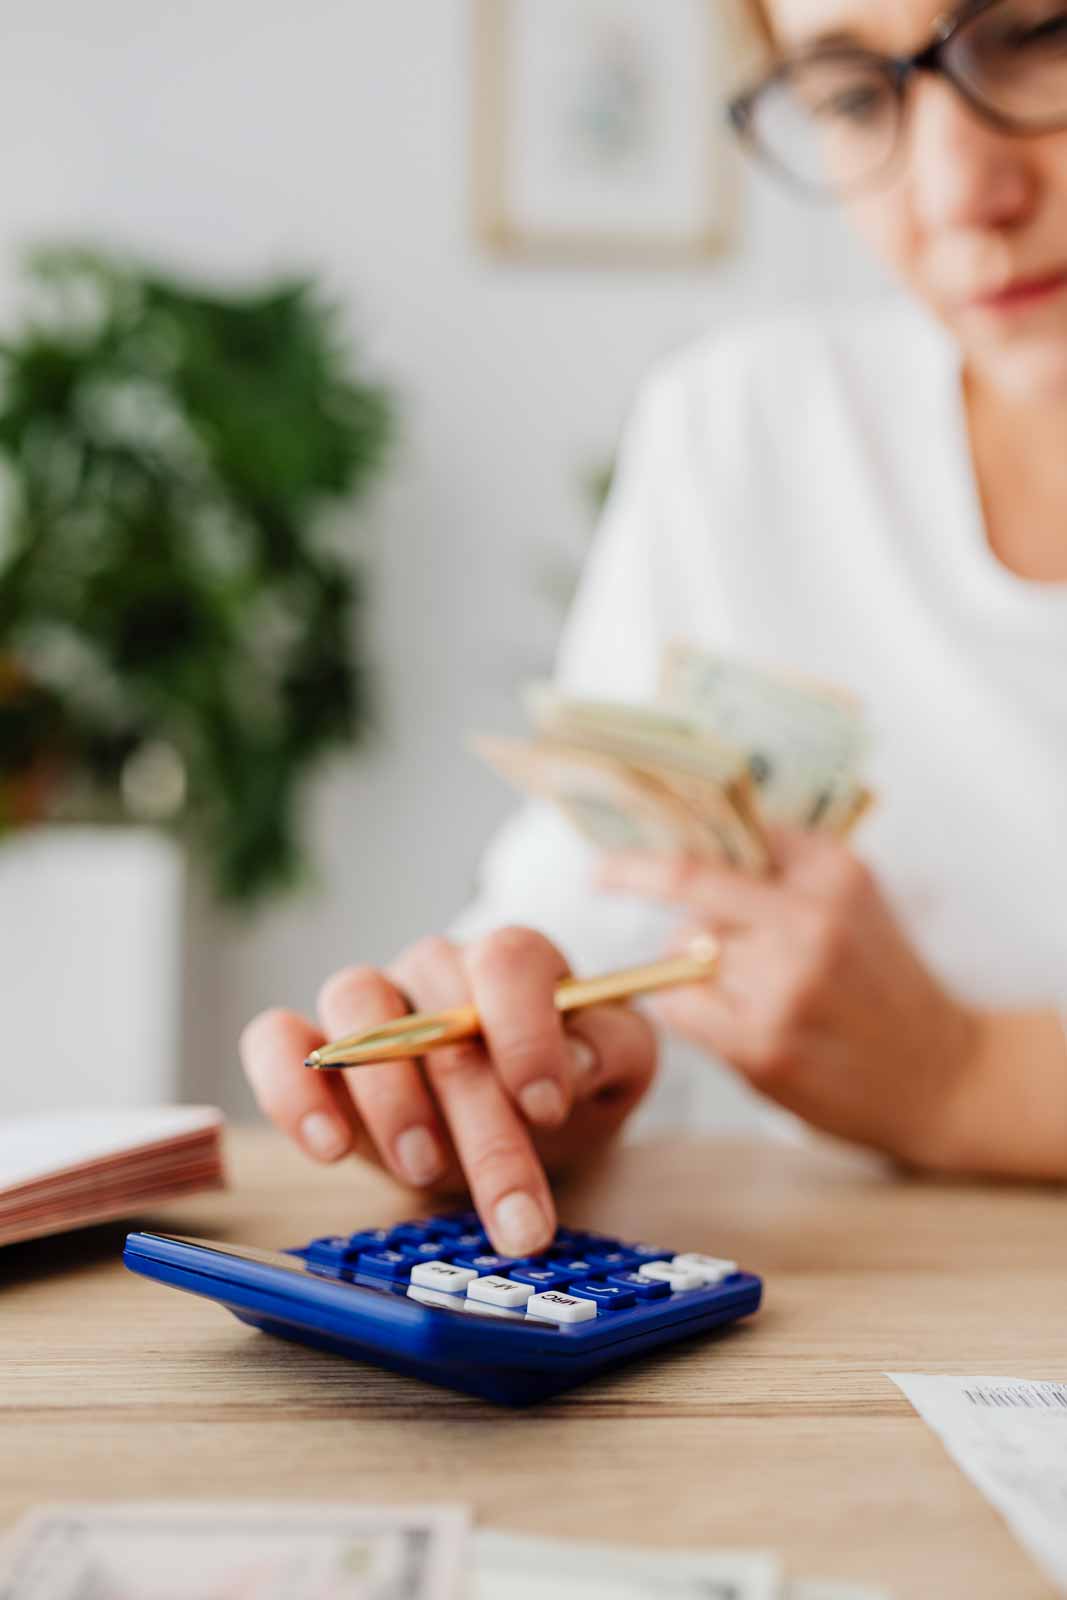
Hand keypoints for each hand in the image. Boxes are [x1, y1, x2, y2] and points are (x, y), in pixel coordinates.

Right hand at [239, 927, 656, 1257]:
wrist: (520, 1127)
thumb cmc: (566, 1088)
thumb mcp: (617, 1070)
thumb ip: (613, 1050)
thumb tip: (576, 1060)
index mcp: (512, 962)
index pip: (508, 959)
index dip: (526, 1031)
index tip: (547, 1109)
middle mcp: (435, 967)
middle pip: (439, 1012)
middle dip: (481, 1123)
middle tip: (515, 1215)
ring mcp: (369, 1003)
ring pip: (355, 1007)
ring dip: (390, 1096)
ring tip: (425, 1170)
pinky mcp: (312, 1049)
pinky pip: (276, 1039)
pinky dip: (291, 1087)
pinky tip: (328, 1148)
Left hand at [597, 831, 979, 1170]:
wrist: (944, 1076)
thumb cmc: (883, 983)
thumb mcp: (853, 899)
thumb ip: (782, 863)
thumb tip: (686, 827)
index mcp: (834, 872)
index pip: (725, 830)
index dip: (663, 828)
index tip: (611, 831)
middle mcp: (810, 920)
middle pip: (687, 885)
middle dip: (637, 880)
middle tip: (606, 878)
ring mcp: (786, 984)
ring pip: (680, 950)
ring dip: (688, 964)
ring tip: (743, 988)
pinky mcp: (764, 1045)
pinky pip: (678, 1005)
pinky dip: (682, 1006)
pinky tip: (722, 1018)